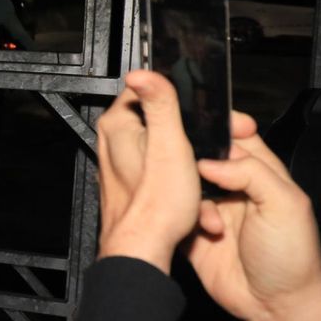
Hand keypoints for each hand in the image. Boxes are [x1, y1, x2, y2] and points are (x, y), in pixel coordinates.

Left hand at [96, 70, 201, 272]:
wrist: (145, 249)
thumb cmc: (156, 204)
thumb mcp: (169, 143)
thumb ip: (160, 104)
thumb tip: (143, 71)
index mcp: (118, 124)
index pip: (149, 91)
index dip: (180, 100)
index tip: (203, 114)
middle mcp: (113, 142)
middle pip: (161, 122)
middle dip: (190, 139)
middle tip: (207, 154)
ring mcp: (121, 164)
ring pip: (166, 150)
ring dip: (190, 166)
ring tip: (198, 183)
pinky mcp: (131, 184)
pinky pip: (162, 174)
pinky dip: (181, 184)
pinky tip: (193, 201)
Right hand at [187, 124, 320, 320]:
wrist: (275, 305)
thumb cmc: (291, 256)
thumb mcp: (285, 204)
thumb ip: (251, 173)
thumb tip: (208, 161)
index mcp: (261, 174)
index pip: (236, 137)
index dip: (218, 128)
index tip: (198, 124)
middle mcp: (234, 188)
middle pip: (203, 157)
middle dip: (192, 160)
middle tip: (189, 166)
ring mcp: (212, 210)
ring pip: (185, 185)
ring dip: (191, 197)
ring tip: (211, 219)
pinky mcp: (193, 233)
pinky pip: (175, 214)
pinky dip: (182, 218)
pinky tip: (202, 231)